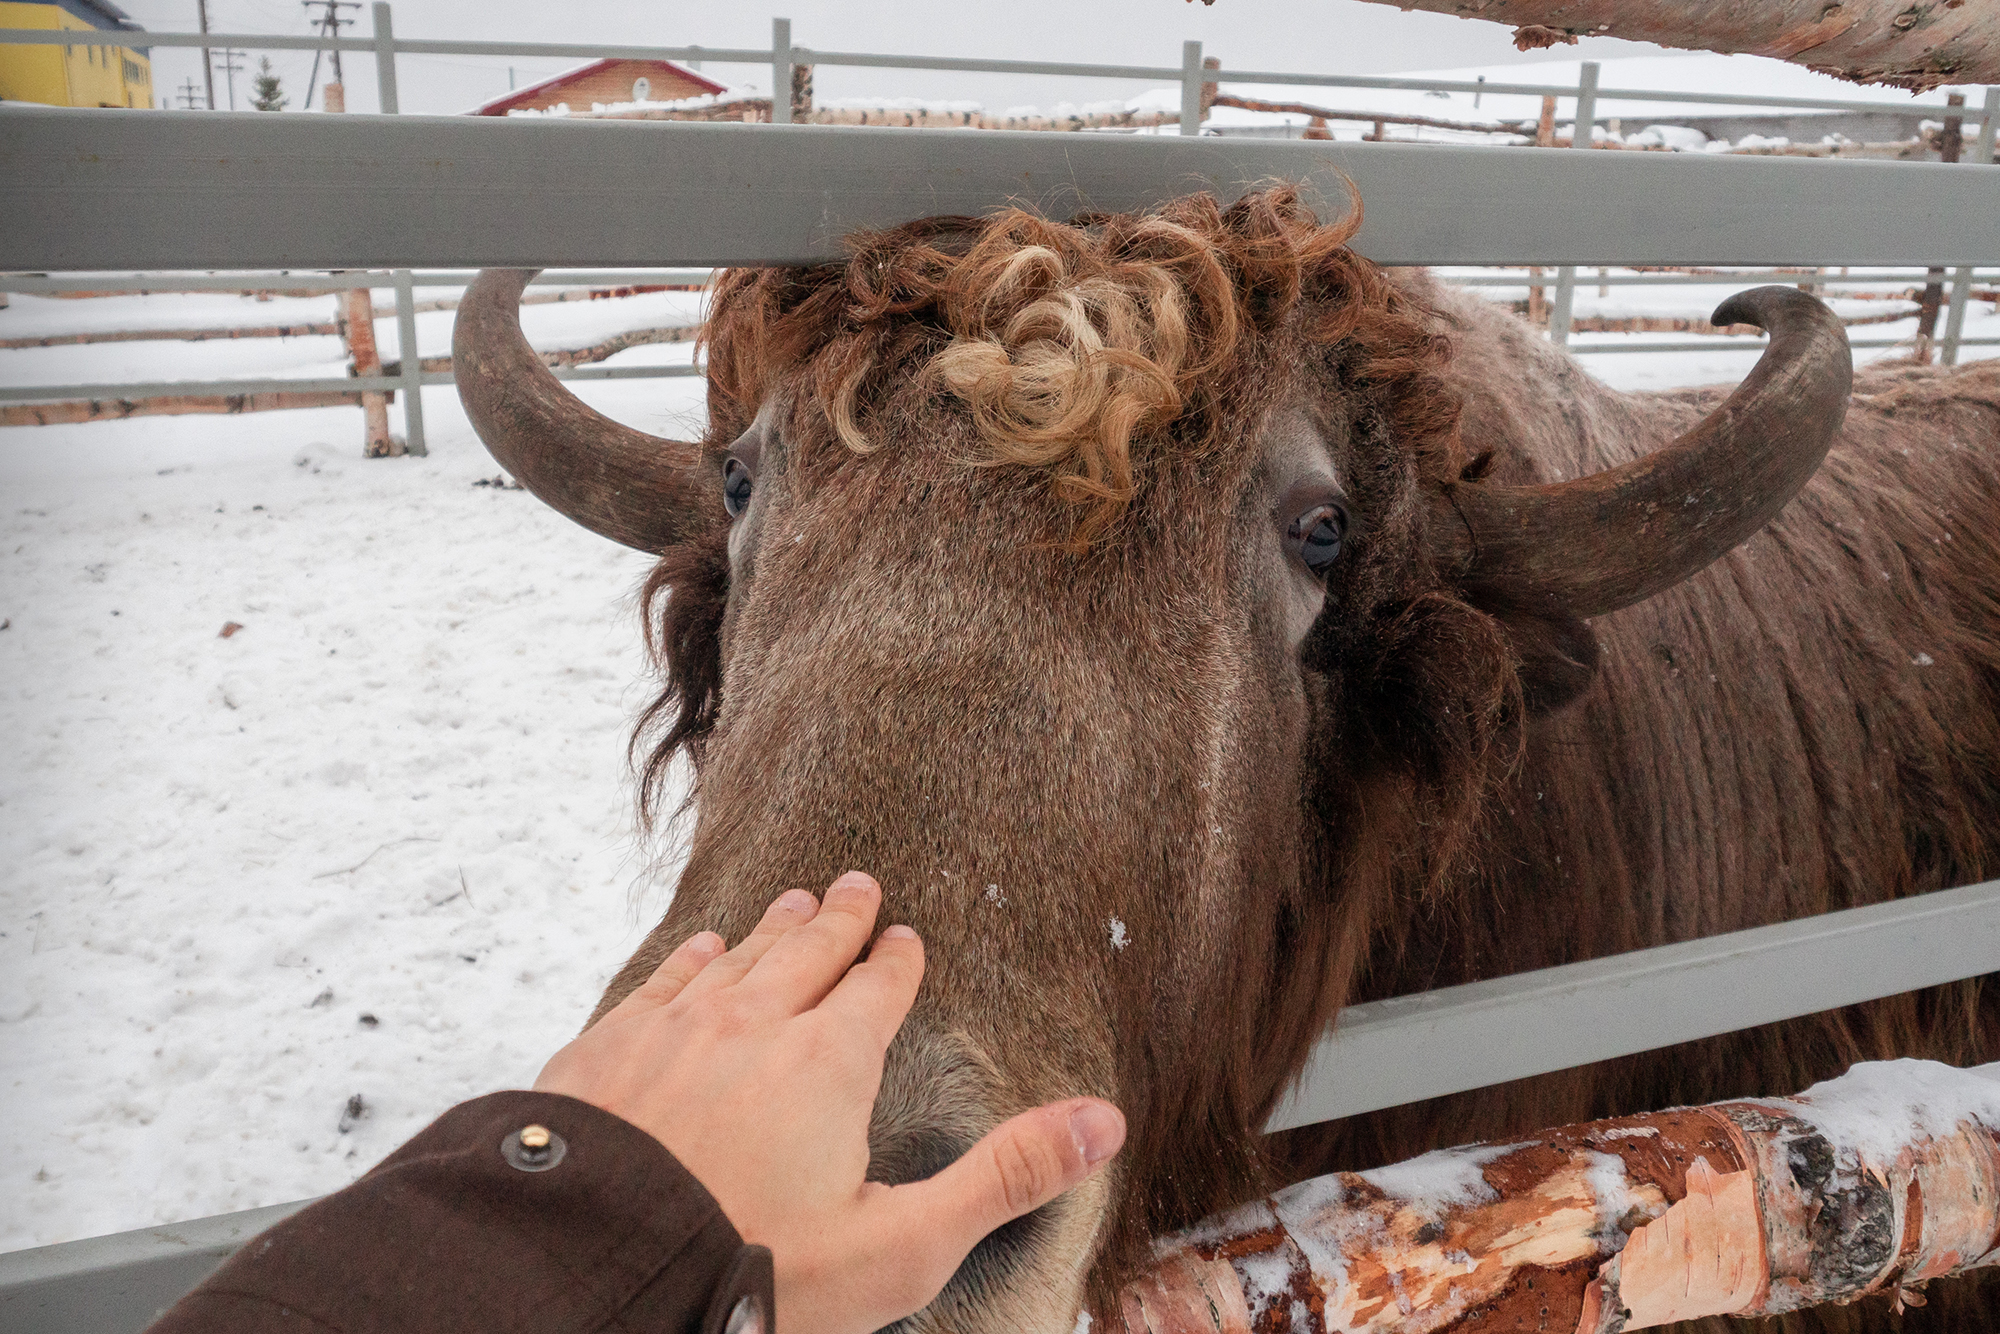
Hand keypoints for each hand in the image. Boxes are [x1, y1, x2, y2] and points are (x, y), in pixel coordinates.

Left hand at [534, 871, 1125, 1333]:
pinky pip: (661, 983)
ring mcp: (674, 1030)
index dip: (897, 962)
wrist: (599, 1267)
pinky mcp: (607, 1050)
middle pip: (808, 954)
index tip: (906, 938)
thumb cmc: (754, 1270)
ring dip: (771, 930)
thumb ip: (1004, 1177)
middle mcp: (754, 1024)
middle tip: (857, 885)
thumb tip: (1104, 1122)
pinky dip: (690, 959)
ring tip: (791, 904)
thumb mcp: (902, 1244)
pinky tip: (699, 950)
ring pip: (736, 960)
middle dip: (839, 920)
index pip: (877, 990)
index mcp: (829, 1063)